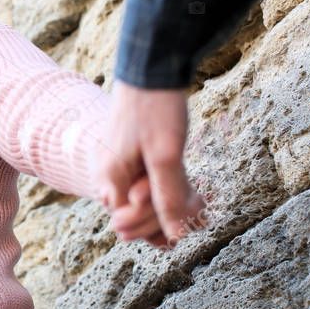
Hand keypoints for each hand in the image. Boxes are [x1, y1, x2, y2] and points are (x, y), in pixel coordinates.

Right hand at [95, 79, 208, 246]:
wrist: (151, 70)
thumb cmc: (154, 110)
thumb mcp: (166, 156)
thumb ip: (169, 199)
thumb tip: (176, 237)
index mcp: (110, 180)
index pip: (132, 226)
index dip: (160, 220)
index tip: (186, 198)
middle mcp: (110, 180)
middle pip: (137, 221)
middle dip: (170, 215)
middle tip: (198, 196)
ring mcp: (121, 172)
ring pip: (147, 208)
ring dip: (174, 205)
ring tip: (199, 194)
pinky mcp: (134, 163)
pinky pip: (151, 193)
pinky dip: (172, 194)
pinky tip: (193, 192)